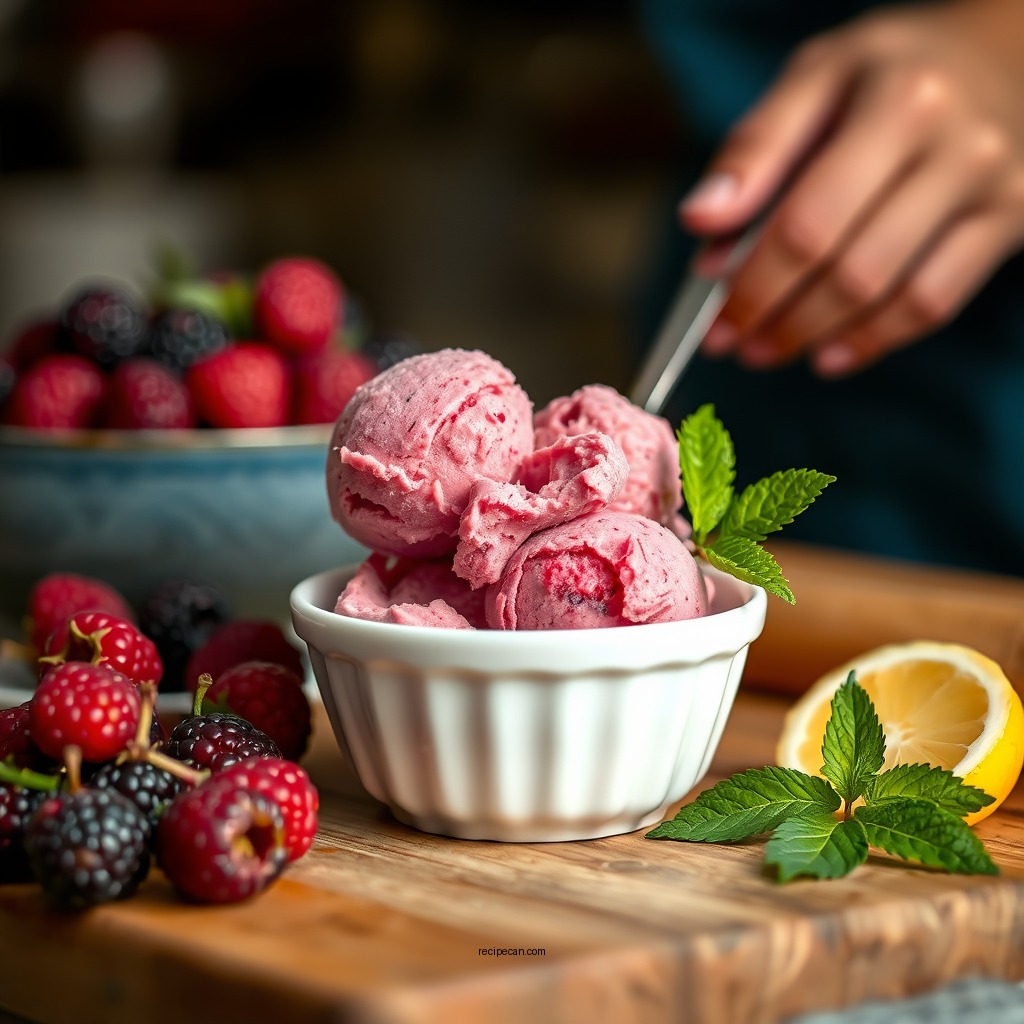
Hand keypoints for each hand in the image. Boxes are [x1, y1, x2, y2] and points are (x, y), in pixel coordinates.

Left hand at [679, 0, 1023, 375]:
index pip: (807, 218)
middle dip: (773, 314)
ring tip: (763, 350)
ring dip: (811, 335)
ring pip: (887, 293)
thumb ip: (754, 148)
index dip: (751, 278)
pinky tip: (826, 355)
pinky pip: (934, 304)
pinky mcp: (1010, 223)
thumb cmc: (885, 77)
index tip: (707, 309)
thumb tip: (700, 219)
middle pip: (846, 265)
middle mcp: (955, 143)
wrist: (1003, 56)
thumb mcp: (816, 78)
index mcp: (896, 99)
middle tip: (727, 340)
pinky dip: (872, 340)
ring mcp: (991, 187)